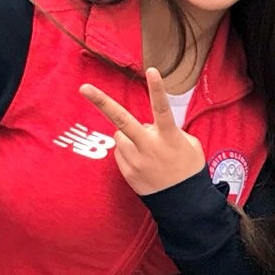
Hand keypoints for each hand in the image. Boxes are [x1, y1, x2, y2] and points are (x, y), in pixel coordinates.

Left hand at [80, 69, 205, 196]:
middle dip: (101, 102)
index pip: (162, 109)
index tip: (152, 70)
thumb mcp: (189, 145)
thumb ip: (170, 131)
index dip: (157, 89)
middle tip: (84, 88)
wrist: (184, 204)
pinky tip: (143, 162)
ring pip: (120, 135)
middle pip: (122, 120)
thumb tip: (148, 127)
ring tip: (145, 149)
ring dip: (128, 136)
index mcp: (169, 137)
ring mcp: (136, 160)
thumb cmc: (189, 169)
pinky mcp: (127, 172)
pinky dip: (128, 151)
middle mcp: (150, 147)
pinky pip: (120, 152)